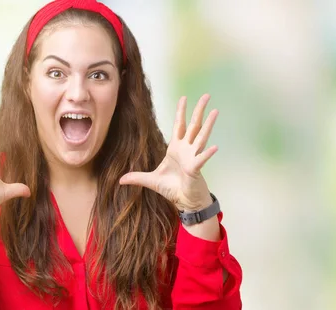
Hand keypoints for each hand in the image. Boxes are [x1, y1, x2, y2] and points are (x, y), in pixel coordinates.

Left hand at [120, 94, 217, 210]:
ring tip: (215, 111)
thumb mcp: (151, 181)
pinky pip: (202, 159)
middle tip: (206, 95)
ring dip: (208, 124)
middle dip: (199, 110)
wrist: (184, 202)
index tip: (183, 97)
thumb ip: (137, 177)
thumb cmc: (172, 189)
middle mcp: (187, 149)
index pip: (179, 125)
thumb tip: (120, 180)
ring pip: (202, 136)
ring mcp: (193, 157)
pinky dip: (208, 153)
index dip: (181, 112)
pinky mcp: (196, 169)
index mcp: (176, 148)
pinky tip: (215, 147)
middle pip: (194, 125)